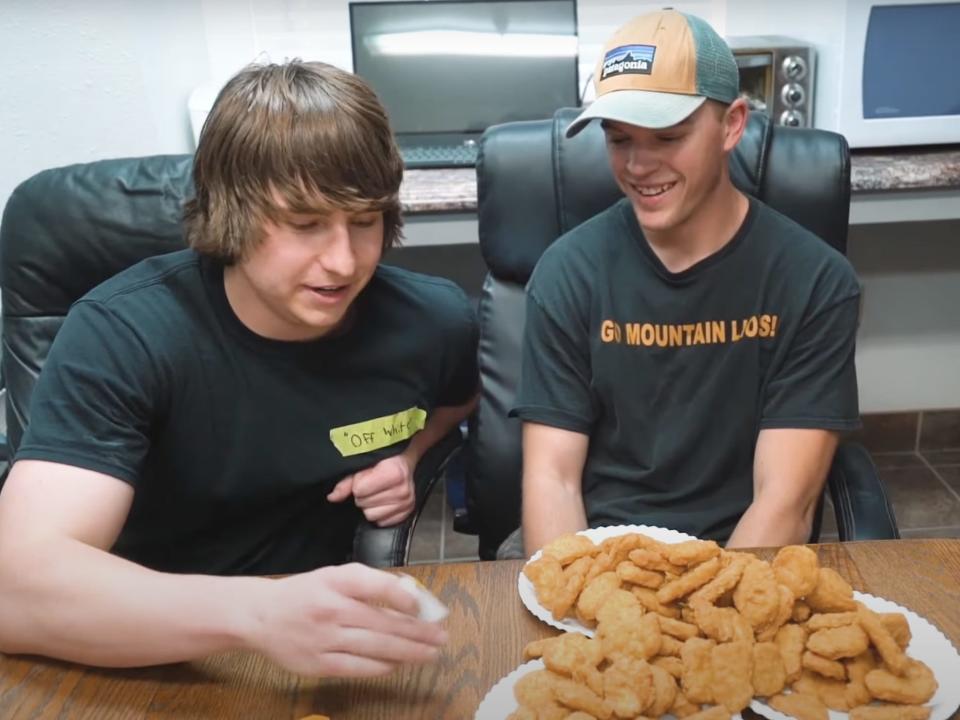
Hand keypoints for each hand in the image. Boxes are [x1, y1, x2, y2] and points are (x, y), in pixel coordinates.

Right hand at [246, 563, 447, 676]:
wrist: (261, 616)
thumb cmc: (306, 593)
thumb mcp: (334, 577)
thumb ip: (368, 584)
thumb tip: (410, 600)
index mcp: (335, 581)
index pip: (376, 586)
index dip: (403, 596)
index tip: (423, 606)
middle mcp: (330, 608)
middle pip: (383, 623)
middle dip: (418, 632)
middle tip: (441, 637)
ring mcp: (324, 639)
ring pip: (375, 647)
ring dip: (408, 652)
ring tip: (430, 653)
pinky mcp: (318, 665)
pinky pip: (359, 668)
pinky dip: (383, 667)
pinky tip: (399, 664)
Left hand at [327, 453, 415, 525]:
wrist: (402, 460)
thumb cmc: (382, 461)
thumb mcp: (362, 464)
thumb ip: (346, 482)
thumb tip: (333, 497)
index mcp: (393, 473)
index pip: (359, 490)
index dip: (358, 483)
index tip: (365, 476)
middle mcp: (403, 489)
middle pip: (364, 504)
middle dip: (364, 495)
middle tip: (371, 485)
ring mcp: (407, 502)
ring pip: (372, 516)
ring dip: (371, 506)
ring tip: (378, 492)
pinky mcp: (408, 511)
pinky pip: (383, 522)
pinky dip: (381, 513)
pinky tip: (384, 500)